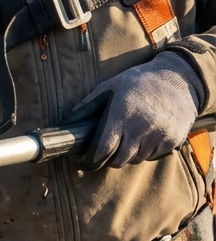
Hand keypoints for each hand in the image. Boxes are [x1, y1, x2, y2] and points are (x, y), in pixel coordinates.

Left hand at [64, 51, 201, 170]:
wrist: (177, 79)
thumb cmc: (137, 83)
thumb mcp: (108, 88)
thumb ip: (86, 107)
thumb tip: (64, 125)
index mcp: (122, 115)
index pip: (103, 150)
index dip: (91, 160)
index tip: (85, 162)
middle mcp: (141, 127)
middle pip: (119, 160)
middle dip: (109, 159)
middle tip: (106, 151)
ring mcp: (160, 135)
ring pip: (136, 160)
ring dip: (128, 155)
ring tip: (128, 138)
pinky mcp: (174, 139)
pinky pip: (153, 156)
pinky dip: (146, 151)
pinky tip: (145, 136)